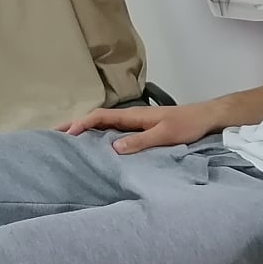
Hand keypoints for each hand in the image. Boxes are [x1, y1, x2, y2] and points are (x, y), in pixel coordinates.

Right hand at [60, 102, 223, 154]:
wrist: (206, 118)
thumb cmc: (188, 124)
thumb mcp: (165, 135)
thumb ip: (141, 141)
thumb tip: (113, 148)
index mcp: (133, 115)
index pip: (100, 116)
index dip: (81, 124)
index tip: (66, 134)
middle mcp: (131, 117)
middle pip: (98, 119)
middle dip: (76, 125)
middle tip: (55, 136)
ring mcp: (136, 122)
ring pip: (105, 125)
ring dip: (87, 130)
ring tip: (69, 141)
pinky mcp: (142, 129)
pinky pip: (116, 131)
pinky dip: (101, 135)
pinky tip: (97, 145)